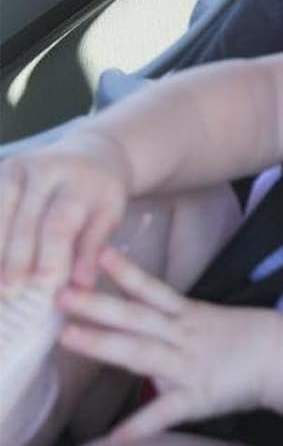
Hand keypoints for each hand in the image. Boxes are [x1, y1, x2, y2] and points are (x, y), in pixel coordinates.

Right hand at [0, 131, 132, 291]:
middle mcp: (46, 168)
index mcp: (80, 180)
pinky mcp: (1, 168)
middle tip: (11, 294)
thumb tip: (81, 286)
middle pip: (25, 221)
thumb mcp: (109, 214)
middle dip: (16, 260)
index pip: (60, 223)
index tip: (44, 286)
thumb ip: (93, 247)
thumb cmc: (100, 192)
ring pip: (0, 212)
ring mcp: (18, 167)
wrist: (91, 151)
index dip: (50, 257)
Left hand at [56, 247, 278, 441]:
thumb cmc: (241, 338)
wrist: (282, 356)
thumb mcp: (204, 320)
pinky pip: (165, 412)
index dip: (124, 272)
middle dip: (97, 305)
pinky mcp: (197, 396)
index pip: (150, 289)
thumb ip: (166, 321)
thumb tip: (128, 322)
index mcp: (186, 315)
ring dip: (104, 345)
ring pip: (141, 352)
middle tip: (62, 294)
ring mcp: (189, 364)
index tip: (95, 254)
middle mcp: (183, 334)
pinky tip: (115, 439)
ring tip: (69, 338)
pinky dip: (141, 425)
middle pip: (135, 316)